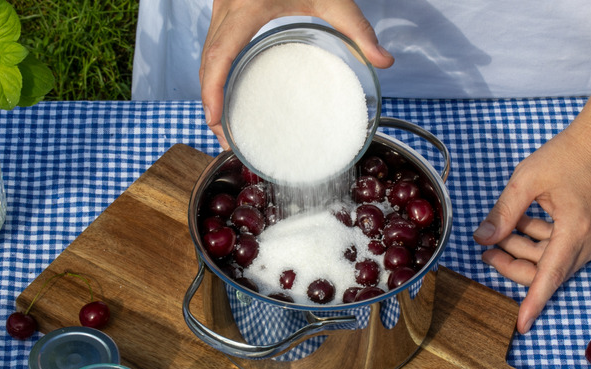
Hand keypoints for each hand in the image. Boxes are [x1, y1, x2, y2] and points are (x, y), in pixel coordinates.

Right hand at [200, 0, 393, 148]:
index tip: (215, 121)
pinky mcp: (227, 7)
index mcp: (246, 7)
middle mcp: (227, 8)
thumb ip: (358, 29)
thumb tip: (384, 61)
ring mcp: (223, 6)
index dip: (212, 91)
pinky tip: (230, 89)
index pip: (219, 56)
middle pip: (207, 61)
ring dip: (211, 88)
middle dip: (210, 101)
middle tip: (224, 135)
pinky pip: (213, 43)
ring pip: (206, 53)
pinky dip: (216, 70)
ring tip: (225, 121)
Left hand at [473, 120, 590, 333]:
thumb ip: (503, 213)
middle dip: (513, 264)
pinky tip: (523, 222)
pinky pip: (563, 248)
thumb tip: (482, 239)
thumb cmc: (570, 153)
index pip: (550, 277)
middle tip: (486, 251)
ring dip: (525, 249)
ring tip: (501, 230)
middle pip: (547, 271)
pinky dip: (540, 240)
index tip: (521, 325)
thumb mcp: (527, 179)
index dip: (534, 302)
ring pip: (553, 260)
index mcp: (576, 230)